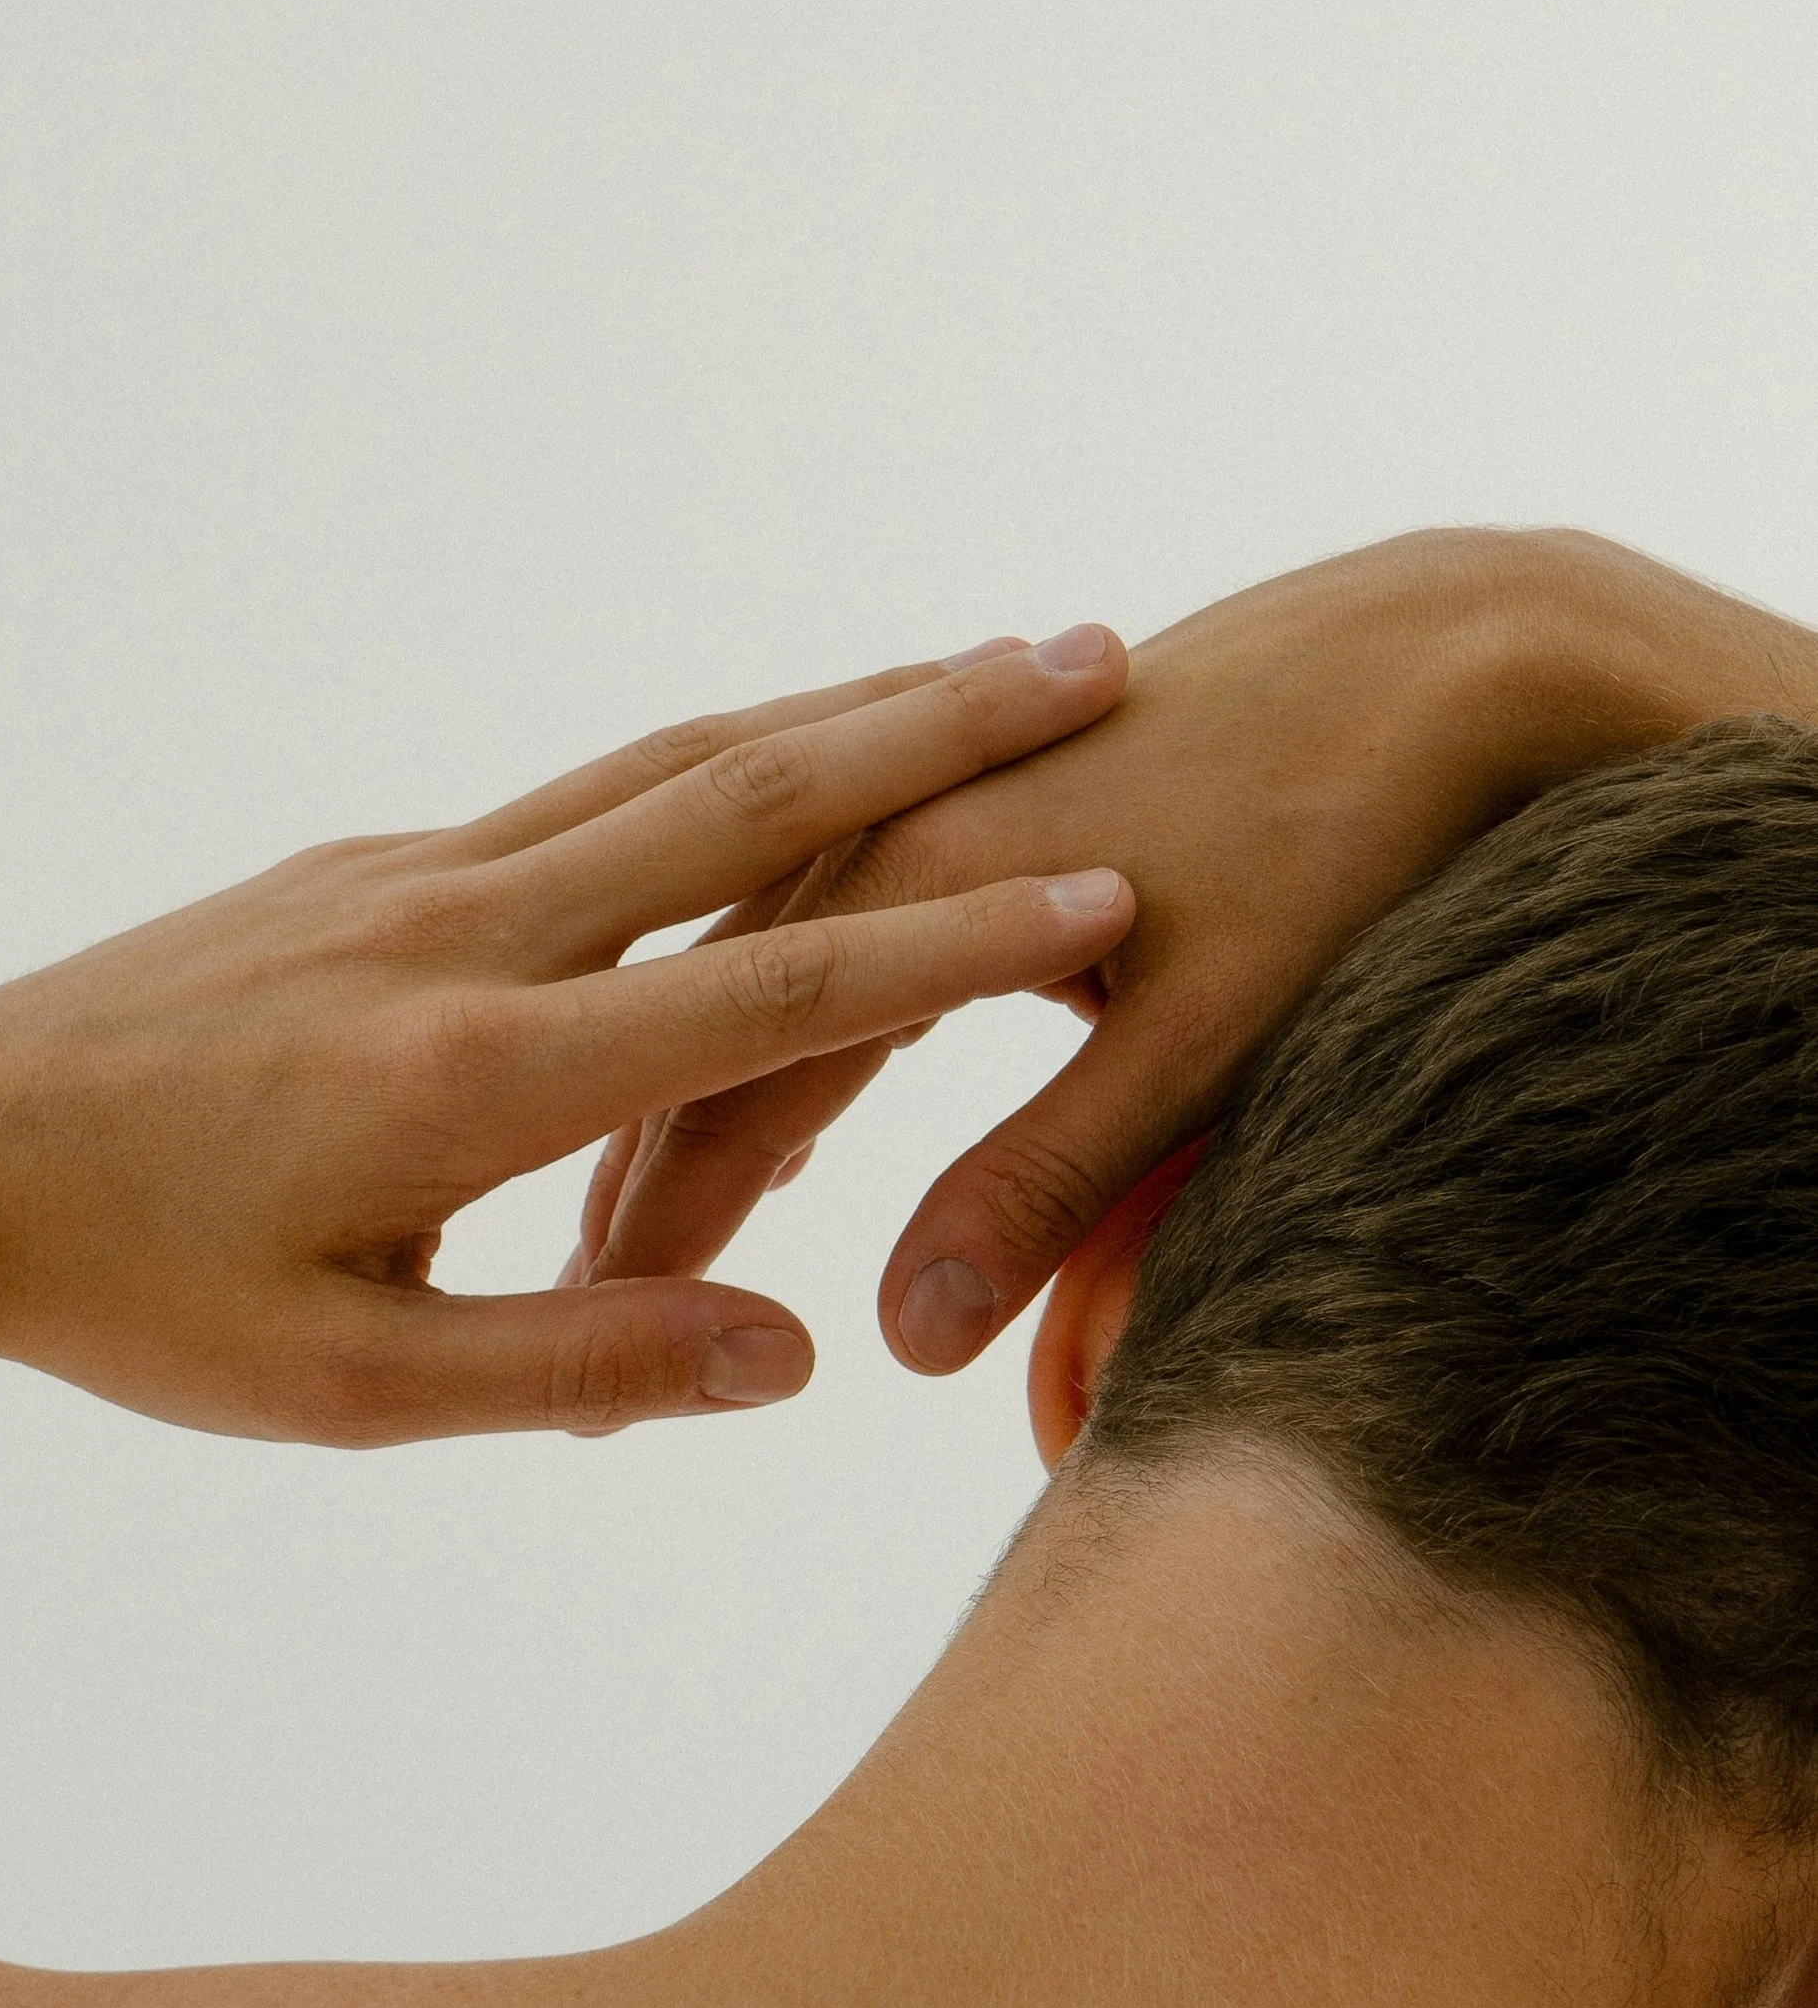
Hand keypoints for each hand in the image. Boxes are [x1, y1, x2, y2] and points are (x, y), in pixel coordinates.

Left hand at [0, 636, 1135, 1442]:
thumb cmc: (130, 1295)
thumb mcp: (350, 1386)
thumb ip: (580, 1361)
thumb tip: (796, 1352)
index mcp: (474, 1070)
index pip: (767, 986)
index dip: (952, 942)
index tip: (1108, 884)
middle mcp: (459, 932)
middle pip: (742, 794)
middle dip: (937, 722)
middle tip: (1100, 654)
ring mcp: (405, 875)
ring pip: (661, 762)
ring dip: (834, 708)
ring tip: (977, 666)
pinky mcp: (361, 866)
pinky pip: (574, 793)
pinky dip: (709, 756)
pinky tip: (767, 763)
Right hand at [569, 528, 1817, 1370]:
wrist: (1435, 649)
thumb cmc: (1339, 845)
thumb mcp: (1204, 1043)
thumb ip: (1047, 1182)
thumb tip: (908, 1339)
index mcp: (905, 889)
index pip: (726, 1096)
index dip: (653, 1237)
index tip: (586, 1357)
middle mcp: (883, 832)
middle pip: (705, 1027)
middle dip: (636, 1181)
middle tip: (573, 1324)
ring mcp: (922, 802)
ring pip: (755, 971)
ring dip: (697, 1100)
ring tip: (635, 1229)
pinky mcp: (975, 799)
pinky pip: (824, 921)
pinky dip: (779, 1022)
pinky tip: (789, 1095)